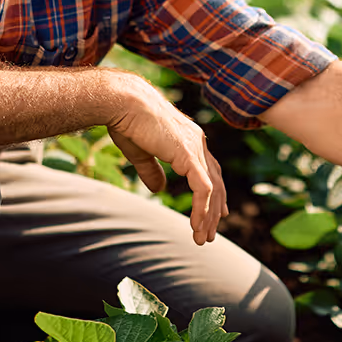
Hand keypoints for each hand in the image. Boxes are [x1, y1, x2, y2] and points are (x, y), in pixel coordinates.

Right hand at [103, 72, 226, 245]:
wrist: (122, 103)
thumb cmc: (127, 122)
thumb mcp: (141, 153)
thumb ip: (152, 171)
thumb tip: (159, 189)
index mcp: (190, 139)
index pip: (210, 170)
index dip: (216, 193)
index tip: (218, 213)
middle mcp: (198, 142)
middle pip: (215, 182)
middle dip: (215, 210)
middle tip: (210, 233)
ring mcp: (195, 148)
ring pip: (212, 189)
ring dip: (208, 216)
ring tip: (202, 238)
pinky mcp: (187, 155)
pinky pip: (202, 188)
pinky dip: (202, 209)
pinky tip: (196, 226)